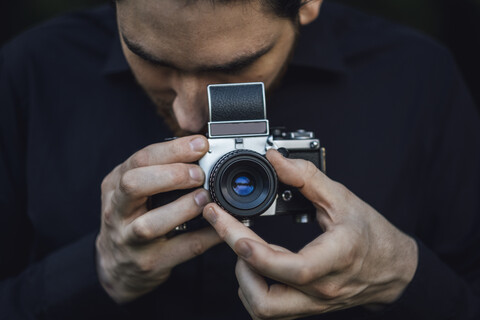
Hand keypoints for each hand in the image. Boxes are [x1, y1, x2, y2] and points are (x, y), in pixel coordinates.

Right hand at [96, 135, 220, 302]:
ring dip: (182, 208)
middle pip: (133, 185)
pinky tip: (220, 228)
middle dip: (170, 175)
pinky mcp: (149, 263)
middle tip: (199, 173)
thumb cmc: (131, 219)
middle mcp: (117, 211)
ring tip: (204, 198)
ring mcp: (130, 240)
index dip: (172, 150)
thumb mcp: (133, 191)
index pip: (139, 160)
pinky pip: (181, 250)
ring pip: (149, 225)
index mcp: (115, 185)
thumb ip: (156, 171)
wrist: (116, 267)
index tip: (200, 144)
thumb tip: (200, 150)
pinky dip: (205, 237)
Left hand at [203, 149, 417, 318]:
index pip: (289, 266)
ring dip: (244, 279)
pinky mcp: (306, 306)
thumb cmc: (372, 234)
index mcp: (335, 257)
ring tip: (245, 250)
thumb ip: (305, 176)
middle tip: (225, 228)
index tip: (226, 222)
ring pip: (263, 309)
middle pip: (265, 293)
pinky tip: (257, 264)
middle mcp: (322, 287)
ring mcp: (313, 302)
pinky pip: (269, 309)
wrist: (393, 268)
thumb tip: (275, 159)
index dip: (251, 249)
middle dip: (236, 258)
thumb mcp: (342, 198)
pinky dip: (252, 287)